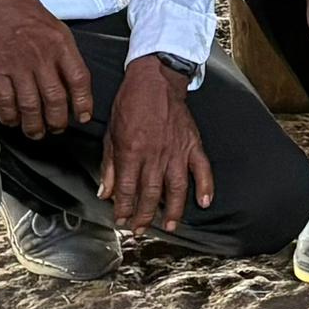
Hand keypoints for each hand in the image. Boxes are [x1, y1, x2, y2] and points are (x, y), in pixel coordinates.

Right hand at [0, 0, 96, 136]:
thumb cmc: (24, 14)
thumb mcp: (55, 28)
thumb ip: (65, 55)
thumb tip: (74, 86)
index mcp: (60, 44)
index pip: (79, 80)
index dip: (83, 103)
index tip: (82, 116)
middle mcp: (41, 56)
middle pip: (55, 99)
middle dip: (57, 121)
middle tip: (56, 128)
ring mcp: (16, 65)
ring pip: (31, 106)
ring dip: (34, 125)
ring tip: (36, 132)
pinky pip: (5, 102)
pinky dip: (10, 117)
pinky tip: (12, 120)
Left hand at [98, 59, 214, 234]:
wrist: (156, 79)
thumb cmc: (130, 104)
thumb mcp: (111, 133)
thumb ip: (108, 164)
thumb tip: (104, 192)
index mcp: (131, 151)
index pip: (126, 189)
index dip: (123, 209)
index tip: (121, 221)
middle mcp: (155, 155)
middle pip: (150, 194)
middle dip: (144, 216)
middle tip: (140, 230)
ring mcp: (177, 151)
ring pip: (176, 188)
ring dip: (173, 210)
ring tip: (171, 226)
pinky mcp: (193, 144)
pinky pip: (202, 169)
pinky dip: (205, 186)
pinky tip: (204, 202)